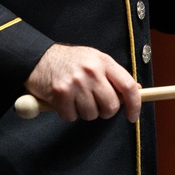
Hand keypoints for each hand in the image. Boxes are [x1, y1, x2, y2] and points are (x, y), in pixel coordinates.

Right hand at [24, 44, 140, 122]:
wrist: (38, 57)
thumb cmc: (69, 61)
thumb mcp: (95, 59)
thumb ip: (113, 75)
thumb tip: (136, 91)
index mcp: (104, 61)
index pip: (127, 86)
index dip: (134, 104)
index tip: (132, 116)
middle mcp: (91, 71)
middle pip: (111, 106)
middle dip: (104, 111)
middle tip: (95, 104)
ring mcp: (75, 82)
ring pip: (91, 115)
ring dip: (84, 112)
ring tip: (76, 98)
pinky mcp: (60, 94)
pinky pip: (71, 117)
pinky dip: (68, 113)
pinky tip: (64, 101)